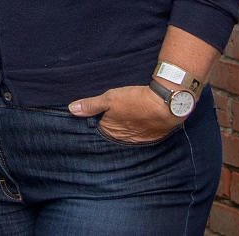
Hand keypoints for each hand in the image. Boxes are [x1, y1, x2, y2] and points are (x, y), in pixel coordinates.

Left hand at [68, 84, 183, 142]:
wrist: (167, 104)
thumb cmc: (136, 100)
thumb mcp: (109, 98)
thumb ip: (90, 105)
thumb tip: (72, 109)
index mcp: (111, 132)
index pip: (99, 128)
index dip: (99, 118)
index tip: (102, 112)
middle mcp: (124, 140)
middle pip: (114, 132)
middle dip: (113, 123)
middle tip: (119, 110)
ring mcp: (139, 140)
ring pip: (128, 133)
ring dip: (128, 125)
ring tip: (131, 113)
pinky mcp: (153, 137)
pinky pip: (142, 134)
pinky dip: (141, 127)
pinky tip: (142, 118)